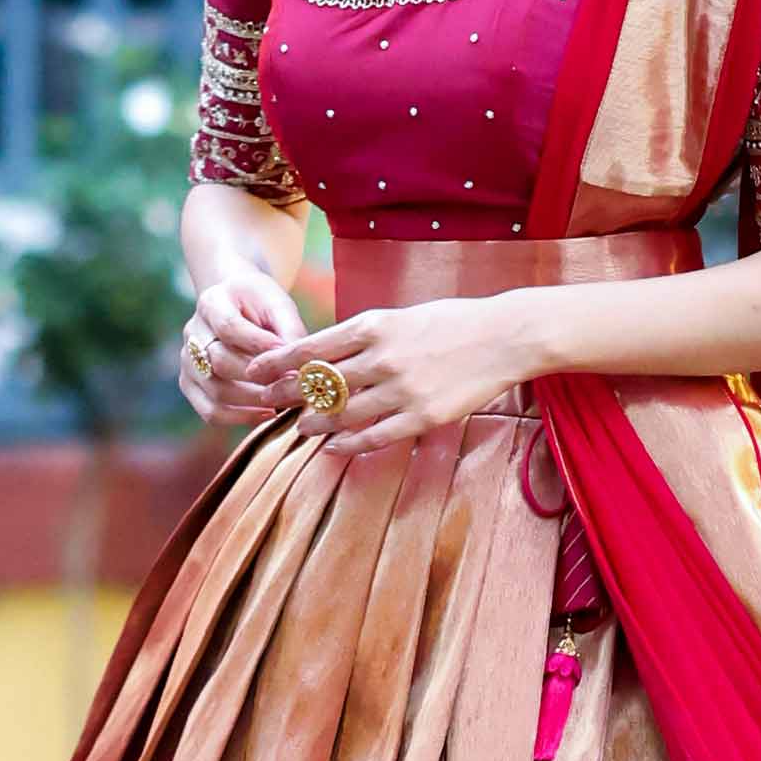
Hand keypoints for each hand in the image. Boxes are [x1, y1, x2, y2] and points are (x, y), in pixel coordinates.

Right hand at [176, 265, 304, 429]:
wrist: (235, 306)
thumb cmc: (261, 305)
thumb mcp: (278, 305)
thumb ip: (289, 330)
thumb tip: (300, 365)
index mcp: (212, 302)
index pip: (229, 326)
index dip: (258, 344)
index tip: (287, 354)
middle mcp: (192, 331)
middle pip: (218, 361)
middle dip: (257, 377)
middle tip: (289, 384)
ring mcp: (188, 360)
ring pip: (214, 389)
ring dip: (252, 401)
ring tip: (282, 401)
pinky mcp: (190, 384)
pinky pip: (209, 410)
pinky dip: (239, 418)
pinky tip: (267, 413)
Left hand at [278, 295, 540, 452]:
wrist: (503, 337)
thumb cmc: (452, 322)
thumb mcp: (402, 315)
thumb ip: (365, 334)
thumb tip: (325, 352)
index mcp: (374, 325)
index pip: (311, 348)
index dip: (278, 362)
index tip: (256, 371)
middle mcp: (382, 357)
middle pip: (319, 383)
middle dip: (287, 395)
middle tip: (269, 404)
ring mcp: (401, 389)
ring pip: (342, 413)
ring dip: (315, 422)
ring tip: (302, 426)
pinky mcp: (422, 416)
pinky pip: (374, 436)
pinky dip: (349, 443)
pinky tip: (335, 446)